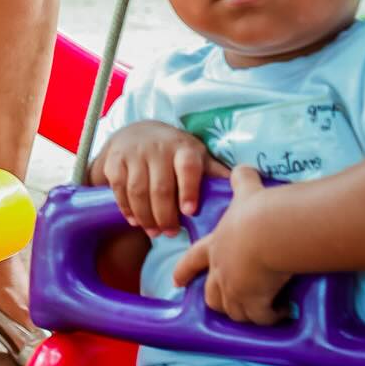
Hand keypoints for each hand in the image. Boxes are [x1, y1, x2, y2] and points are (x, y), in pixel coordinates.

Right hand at [94, 120, 228, 235]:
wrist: (138, 131)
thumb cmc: (175, 151)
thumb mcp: (197, 156)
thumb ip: (215, 173)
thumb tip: (249, 186)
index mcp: (184, 148)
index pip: (186, 167)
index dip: (188, 189)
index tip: (190, 211)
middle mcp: (158, 148)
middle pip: (160, 187)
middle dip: (165, 216)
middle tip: (171, 234)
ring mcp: (134, 154)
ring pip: (138, 192)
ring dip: (146, 217)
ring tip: (154, 232)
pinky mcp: (115, 161)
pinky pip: (119, 190)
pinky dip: (127, 209)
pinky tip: (135, 221)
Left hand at [172, 166, 289, 323]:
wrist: (271, 230)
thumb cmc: (256, 210)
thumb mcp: (246, 191)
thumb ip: (242, 181)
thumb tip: (243, 169)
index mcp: (216, 246)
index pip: (193, 260)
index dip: (184, 270)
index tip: (176, 281)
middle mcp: (221, 270)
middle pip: (211, 295)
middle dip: (218, 300)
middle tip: (229, 303)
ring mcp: (236, 290)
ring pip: (233, 310)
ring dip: (245, 312)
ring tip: (259, 311)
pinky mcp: (255, 303)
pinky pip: (261, 317)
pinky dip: (270, 317)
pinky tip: (281, 313)